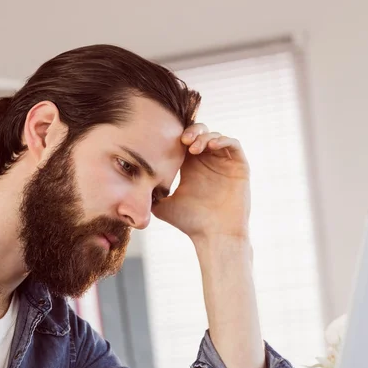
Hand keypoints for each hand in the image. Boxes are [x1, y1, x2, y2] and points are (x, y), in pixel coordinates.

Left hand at [152, 124, 250, 241]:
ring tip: (194, 147)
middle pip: (201, 133)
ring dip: (205, 136)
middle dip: (192, 132)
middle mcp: (208, 163)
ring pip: (215, 136)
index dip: (178, 136)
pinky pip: (233, 144)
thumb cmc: (190, 224)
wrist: (214, 236)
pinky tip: (211, 146)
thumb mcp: (163, 206)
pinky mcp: (239, 167)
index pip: (185, 142)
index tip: (168, 142)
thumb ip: (149, 194)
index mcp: (191, 168)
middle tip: (183, 140)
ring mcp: (224, 164)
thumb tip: (128, 188)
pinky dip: (222, 140)